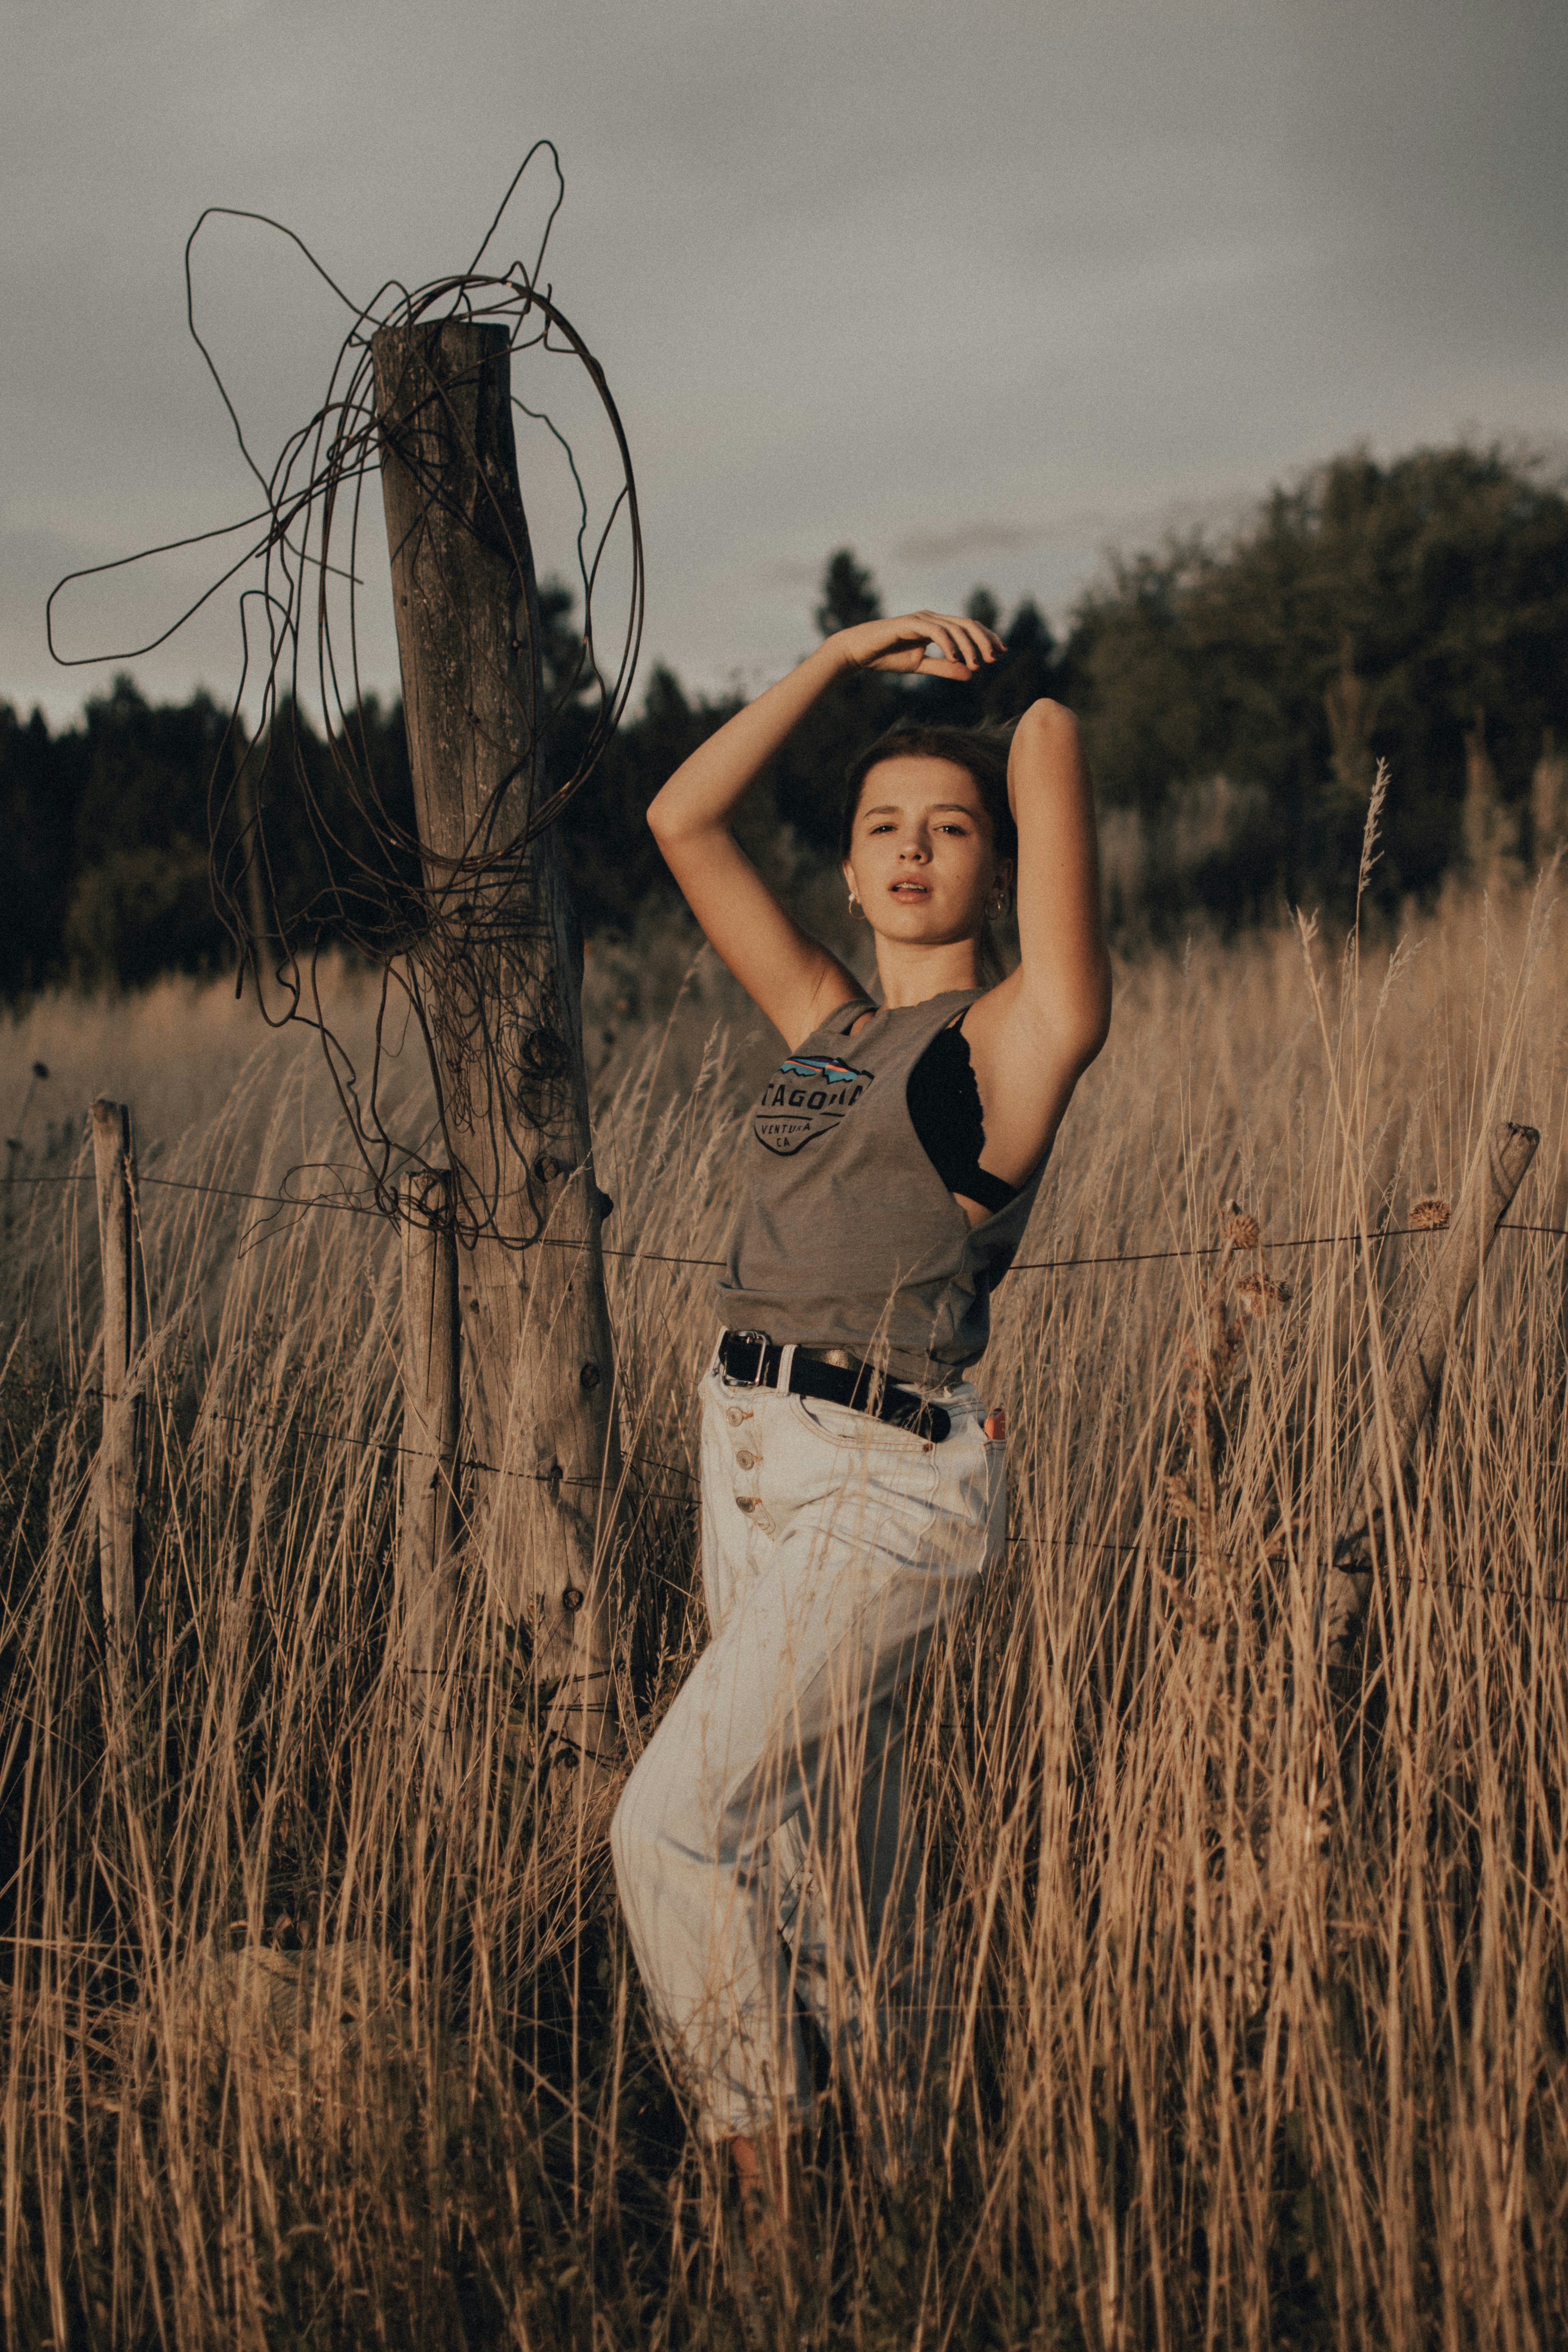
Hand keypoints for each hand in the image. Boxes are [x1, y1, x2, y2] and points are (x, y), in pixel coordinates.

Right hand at [833, 609, 1004, 679]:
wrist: (859, 652)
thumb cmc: (887, 657)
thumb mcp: (921, 666)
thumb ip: (945, 668)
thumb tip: (970, 674)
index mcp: (936, 626)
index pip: (968, 628)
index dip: (986, 638)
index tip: (1001, 653)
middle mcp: (932, 618)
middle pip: (967, 624)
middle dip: (984, 640)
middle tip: (995, 658)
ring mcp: (921, 618)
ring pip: (954, 627)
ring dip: (969, 646)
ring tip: (977, 664)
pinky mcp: (910, 623)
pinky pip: (935, 631)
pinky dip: (948, 644)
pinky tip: (956, 658)